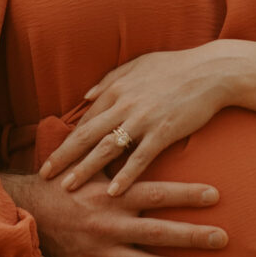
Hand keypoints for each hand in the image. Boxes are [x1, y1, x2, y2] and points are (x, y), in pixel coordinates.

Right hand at [9, 170, 227, 256]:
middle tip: (223, 238)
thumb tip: (153, 137)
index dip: (185, 194)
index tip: (216, 195)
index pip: (156, 194)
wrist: (24, 213)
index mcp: (112, 196)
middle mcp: (109, 225)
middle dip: (192, 236)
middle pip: (158, 233)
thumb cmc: (65, 186)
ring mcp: (100, 254)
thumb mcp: (92, 168)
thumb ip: (124, 162)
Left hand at [41, 46, 236, 195]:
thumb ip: (110, 79)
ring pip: (106, 147)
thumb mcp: (138, 65)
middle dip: (63, 156)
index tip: (53, 157)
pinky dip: (125, 175)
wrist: (212, 71)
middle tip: (43, 175)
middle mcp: (124, 104)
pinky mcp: (164, 131)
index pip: (86, 120)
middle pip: (86, 135)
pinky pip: (140, 157)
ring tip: (67, 186)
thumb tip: (86, 95)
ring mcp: (143, 118)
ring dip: (85, 168)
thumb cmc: (176, 67)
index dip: (67, 140)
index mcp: (116, 89)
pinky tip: (113, 192)